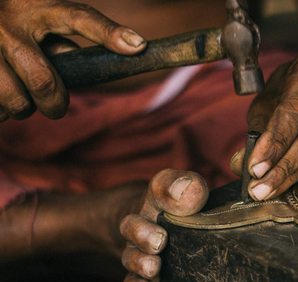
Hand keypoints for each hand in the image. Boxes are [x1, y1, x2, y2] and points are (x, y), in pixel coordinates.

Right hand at [0, 0, 145, 121]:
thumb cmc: (16, 25)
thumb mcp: (40, 22)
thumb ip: (64, 43)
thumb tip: (102, 59)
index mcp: (38, 9)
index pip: (79, 18)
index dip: (109, 34)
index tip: (138, 46)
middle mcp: (10, 24)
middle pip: (44, 82)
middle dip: (55, 104)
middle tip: (56, 107)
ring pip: (16, 101)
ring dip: (22, 108)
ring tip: (20, 96)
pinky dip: (1, 109)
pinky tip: (1, 95)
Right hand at [120, 169, 207, 281]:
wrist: (170, 223)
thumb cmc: (174, 203)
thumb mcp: (174, 186)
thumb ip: (180, 184)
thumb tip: (190, 191)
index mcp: (143, 219)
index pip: (133, 224)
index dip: (141, 233)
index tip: (160, 238)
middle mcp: (139, 247)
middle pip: (132, 256)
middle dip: (140, 262)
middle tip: (155, 264)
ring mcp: (146, 270)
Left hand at [245, 49, 297, 200]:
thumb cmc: (293, 89)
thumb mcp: (269, 100)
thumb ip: (256, 130)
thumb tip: (239, 165)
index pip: (295, 109)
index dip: (275, 141)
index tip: (256, 168)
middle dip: (283, 166)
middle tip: (260, 188)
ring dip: (295, 174)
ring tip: (270, 189)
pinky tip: (292, 180)